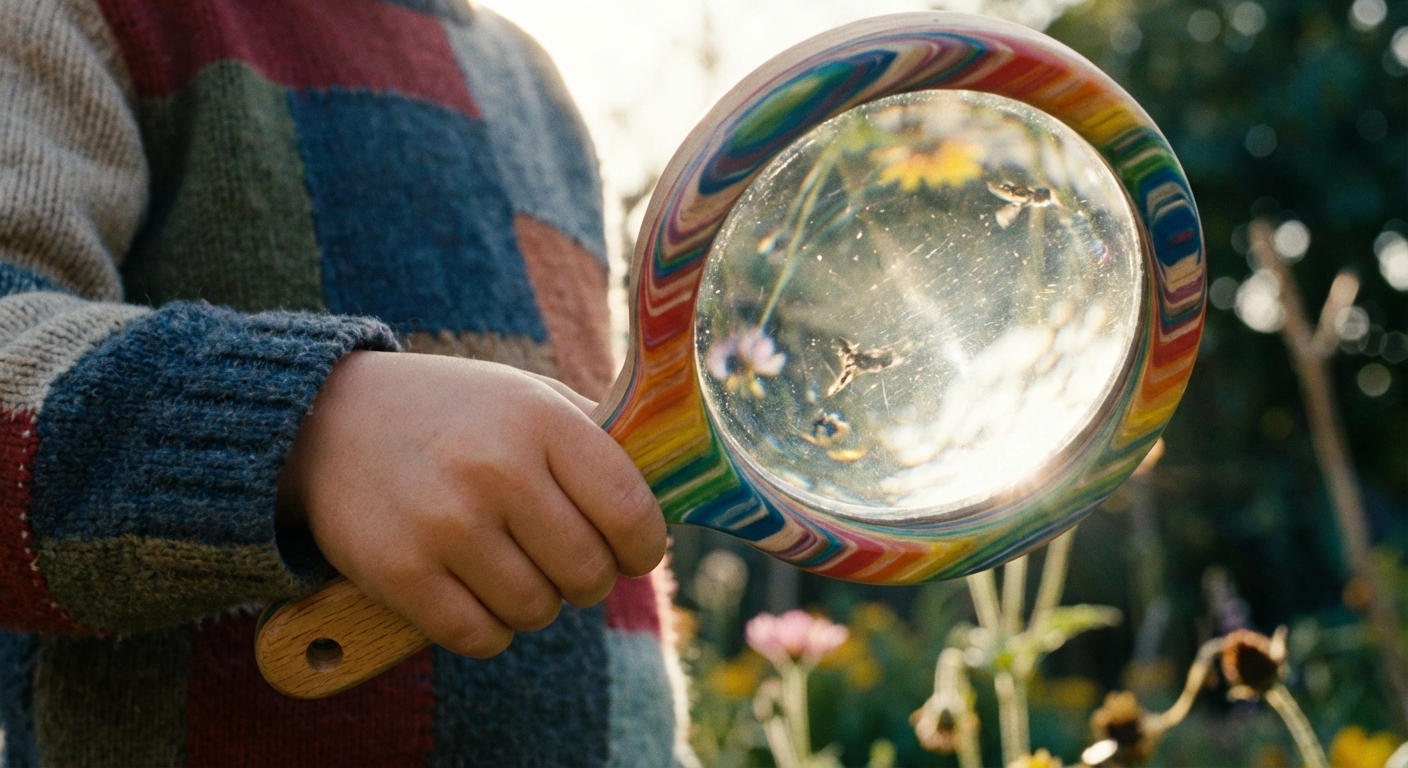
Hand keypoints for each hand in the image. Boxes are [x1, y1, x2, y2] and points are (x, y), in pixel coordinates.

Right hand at [276, 351, 665, 657]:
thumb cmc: (455, 413)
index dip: (643, 548)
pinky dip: (488, 628)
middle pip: (588, 574)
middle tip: (562, 558)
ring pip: (537, 612)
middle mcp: (496, 469)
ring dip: (534, 602)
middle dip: (586, 578)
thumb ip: (600, 438)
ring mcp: (445, 523)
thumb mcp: (530, 396)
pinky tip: (474, 591)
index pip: (631, 513)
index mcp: (541, 420)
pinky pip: (481, 637)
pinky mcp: (400, 571)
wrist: (326, 420)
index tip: (631, 550)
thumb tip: (676, 490)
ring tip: (510, 566)